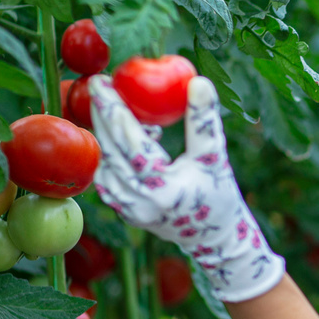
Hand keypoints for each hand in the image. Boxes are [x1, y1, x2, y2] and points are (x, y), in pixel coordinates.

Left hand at [87, 75, 285, 302]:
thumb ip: (204, 119)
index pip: (130, 142)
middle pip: (110, 150)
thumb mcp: (215, 156)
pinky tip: (121, 139)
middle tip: (98, 85)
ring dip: (106, 134)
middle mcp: (140, 202)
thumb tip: (197, 80)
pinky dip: (110, 155)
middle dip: (101, 115)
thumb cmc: (219, 194)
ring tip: (118, 111)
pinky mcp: (125, 213)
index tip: (104, 82)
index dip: (115, 110)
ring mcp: (129, 210)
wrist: (216, 238)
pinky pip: (107, 178)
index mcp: (163, 187)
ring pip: (105, 164)